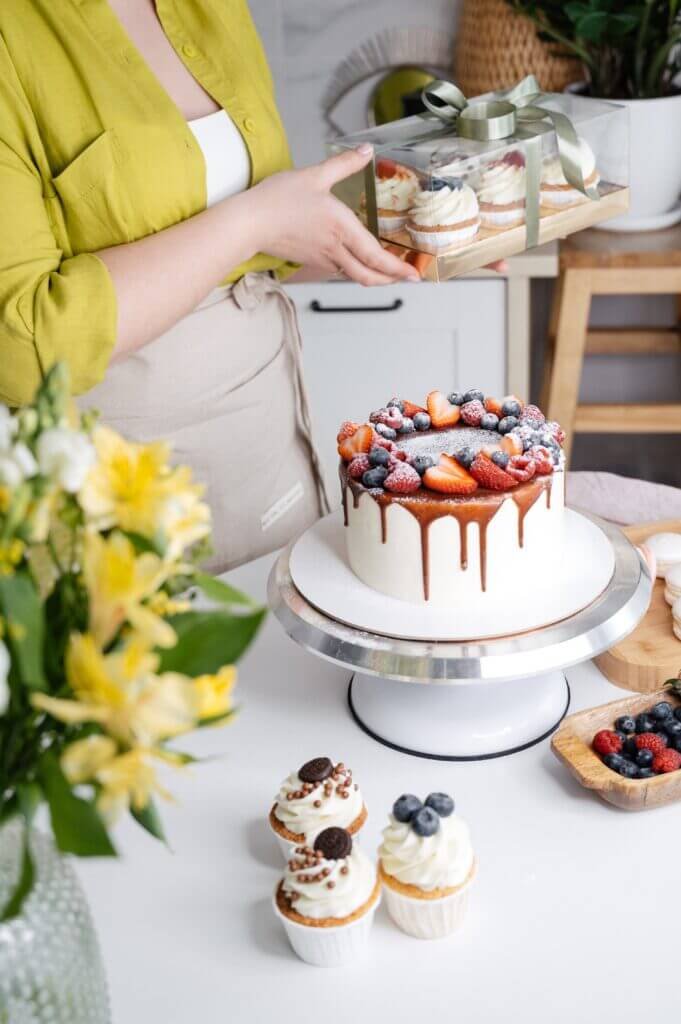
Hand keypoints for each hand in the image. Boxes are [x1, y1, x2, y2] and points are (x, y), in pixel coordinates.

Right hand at [250, 145, 420, 285]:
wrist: (249, 223)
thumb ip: (344, 164)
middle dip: (391, 279)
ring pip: (355, 276)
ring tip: (387, 272)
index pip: (377, 257)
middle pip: (369, 276)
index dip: (398, 269)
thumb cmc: (278, 201)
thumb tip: (366, 151)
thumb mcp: (315, 175)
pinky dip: (355, 271)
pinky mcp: (311, 260)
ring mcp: (323, 258)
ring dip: (374, 277)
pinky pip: (339, 270)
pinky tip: (356, 263)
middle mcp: (335, 249)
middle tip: (406, 277)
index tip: (414, 274)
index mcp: (342, 229)